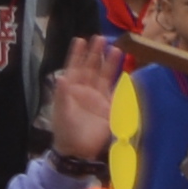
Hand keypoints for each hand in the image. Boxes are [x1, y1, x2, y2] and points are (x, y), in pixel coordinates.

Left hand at [45, 31, 120, 159]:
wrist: (77, 150)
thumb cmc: (65, 130)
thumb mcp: (62, 112)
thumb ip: (63, 95)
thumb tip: (61, 77)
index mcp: (71, 89)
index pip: (74, 67)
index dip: (76, 54)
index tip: (80, 40)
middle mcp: (85, 90)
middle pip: (91, 67)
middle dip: (95, 53)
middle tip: (100, 38)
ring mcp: (98, 98)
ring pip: (104, 76)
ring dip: (109, 63)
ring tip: (115, 48)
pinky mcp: (109, 107)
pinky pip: (116, 91)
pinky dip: (121, 82)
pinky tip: (126, 71)